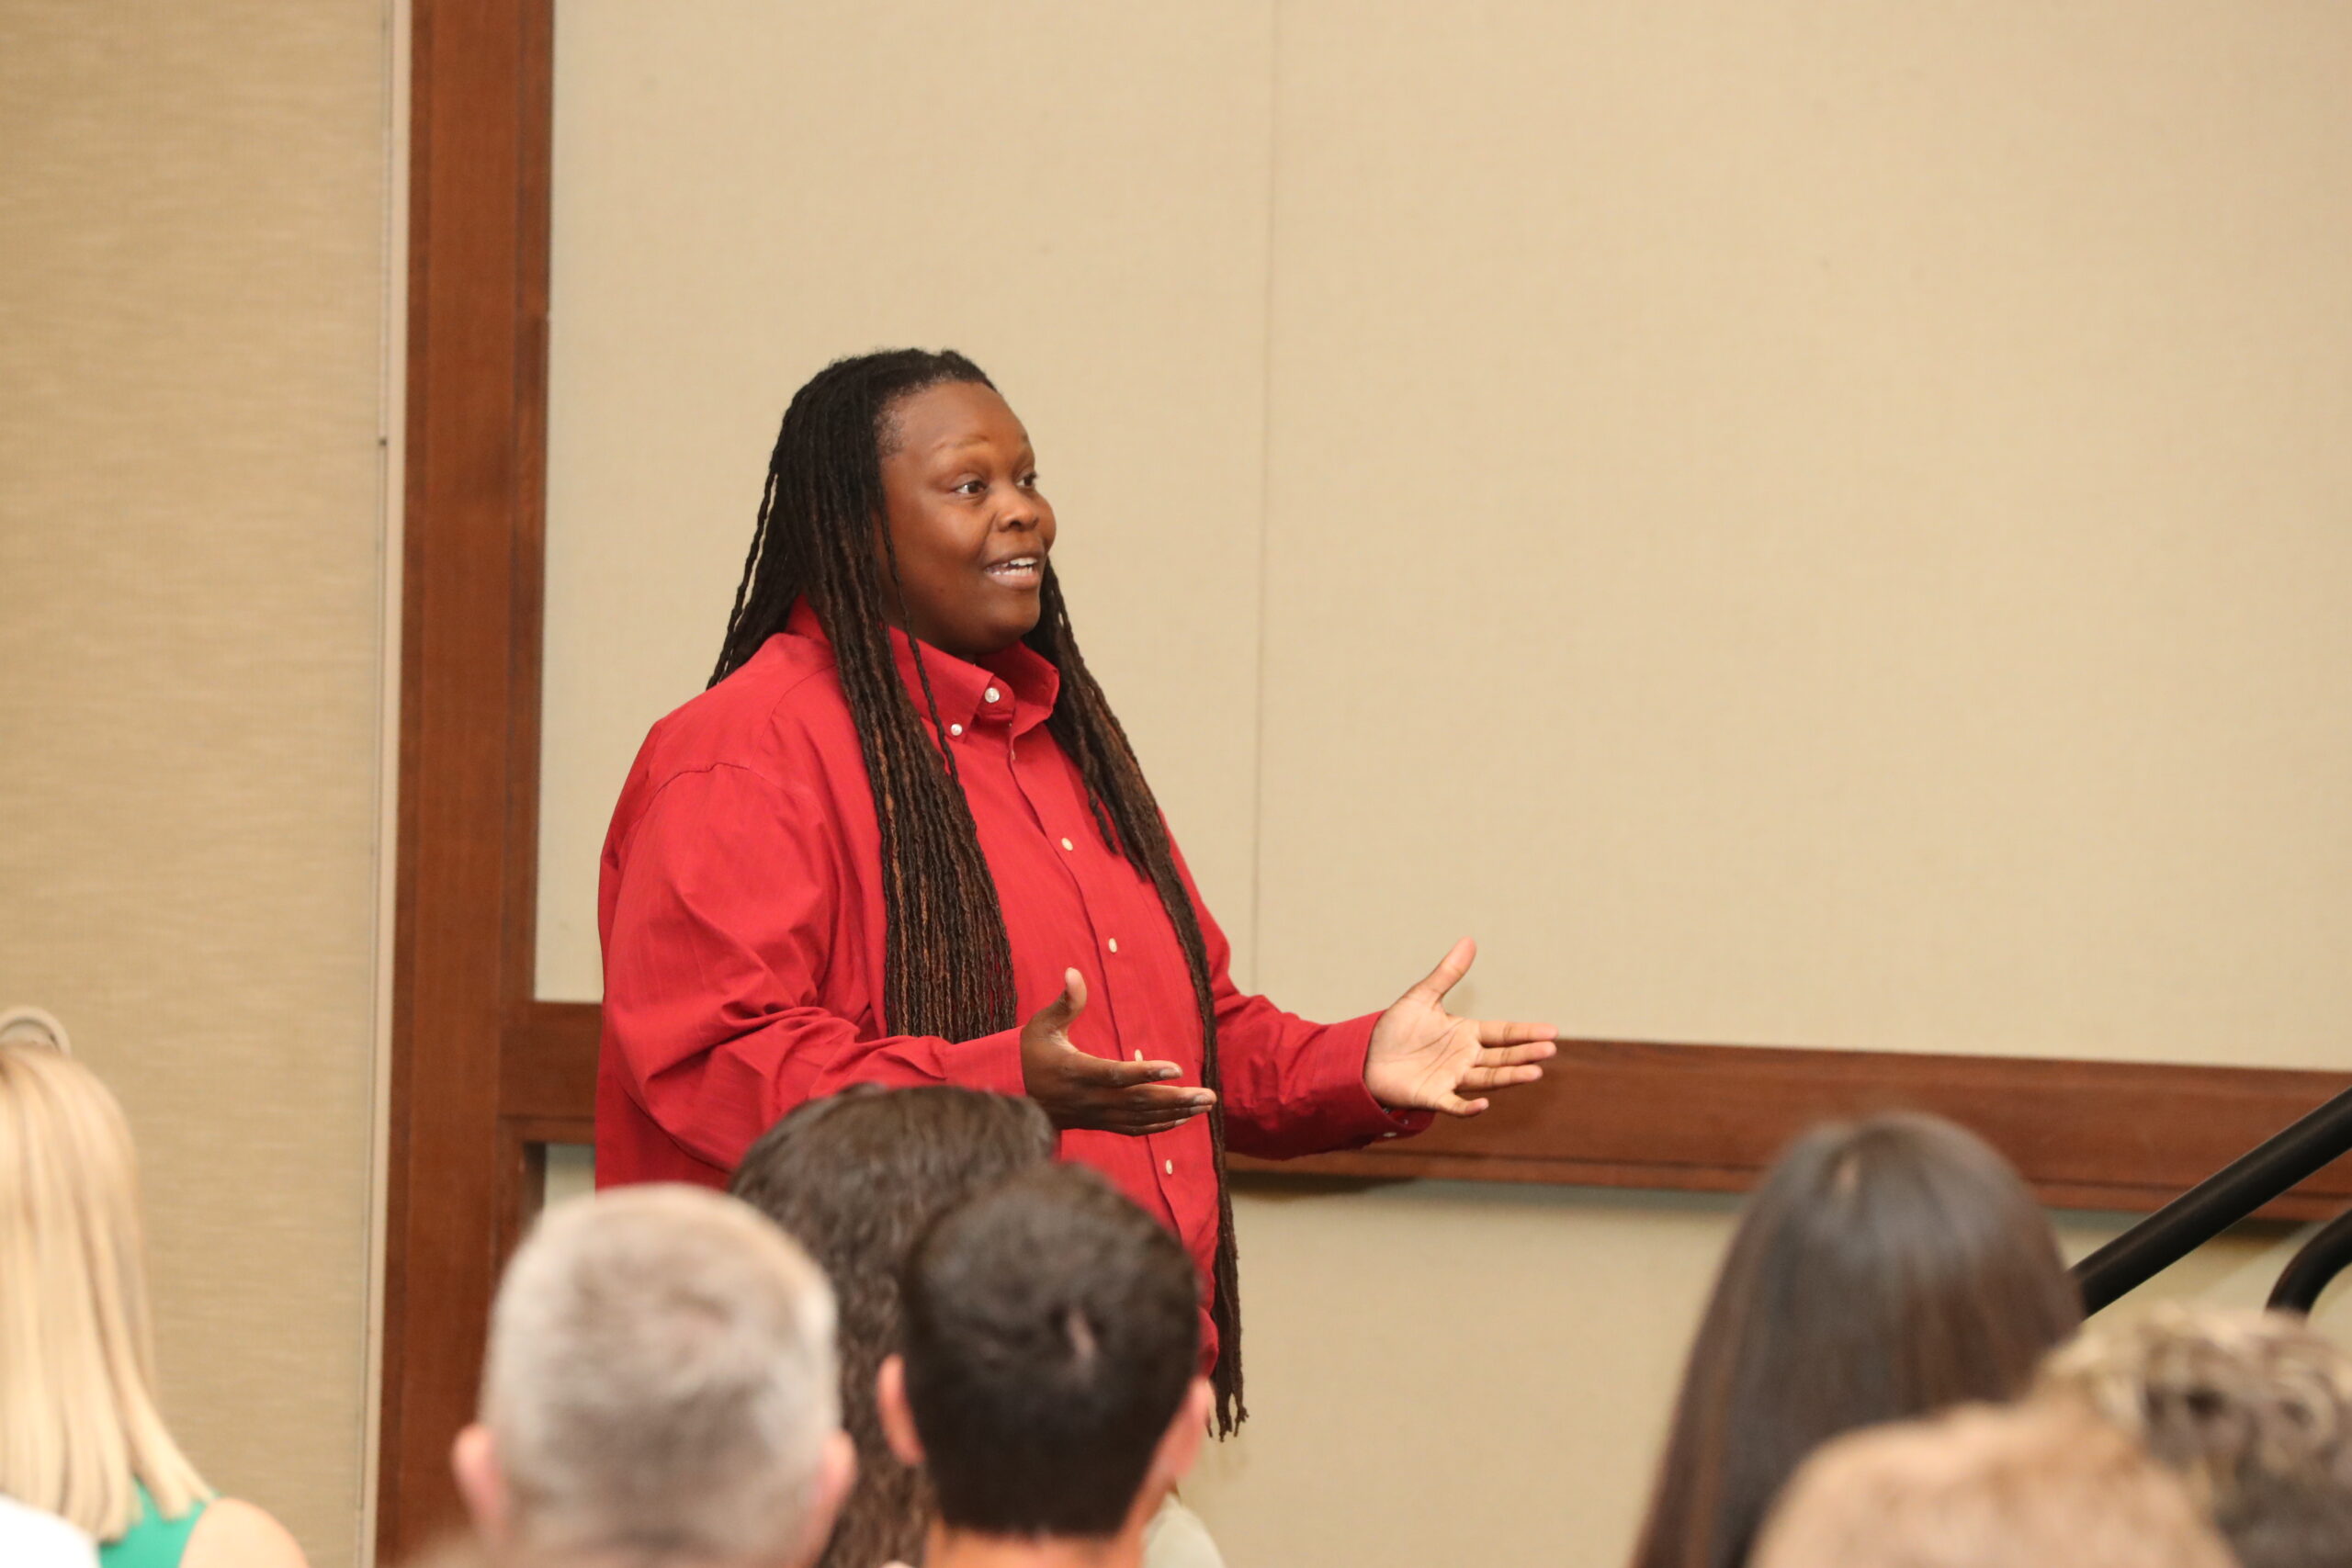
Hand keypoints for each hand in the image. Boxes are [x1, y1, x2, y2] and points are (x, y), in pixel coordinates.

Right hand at [1020, 968, 1217, 1134]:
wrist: (1012, 1097)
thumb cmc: (1030, 1055)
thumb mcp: (1041, 1026)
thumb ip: (1064, 1003)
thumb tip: (1073, 972)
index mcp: (1076, 1072)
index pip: (1116, 1075)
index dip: (1146, 1073)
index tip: (1177, 1068)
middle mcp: (1090, 1098)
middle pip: (1139, 1103)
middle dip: (1176, 1099)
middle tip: (1209, 1096)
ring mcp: (1096, 1115)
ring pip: (1142, 1118)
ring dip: (1176, 1112)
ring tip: (1206, 1104)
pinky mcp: (1099, 1123)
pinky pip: (1134, 1129)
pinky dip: (1160, 1125)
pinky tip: (1182, 1119)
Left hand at [1363, 938, 1556, 1116]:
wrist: (1366, 1056)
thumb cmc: (1396, 1028)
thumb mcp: (1422, 996)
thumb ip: (1447, 973)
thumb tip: (1469, 940)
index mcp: (1466, 1034)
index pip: (1503, 1032)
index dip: (1526, 1032)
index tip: (1551, 1031)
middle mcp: (1465, 1058)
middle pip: (1502, 1056)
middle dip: (1525, 1053)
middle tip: (1550, 1049)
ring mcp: (1452, 1078)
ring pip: (1487, 1078)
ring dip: (1510, 1076)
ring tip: (1534, 1073)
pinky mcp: (1433, 1096)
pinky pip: (1454, 1104)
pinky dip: (1468, 1107)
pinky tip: (1482, 1105)